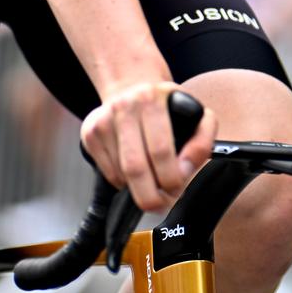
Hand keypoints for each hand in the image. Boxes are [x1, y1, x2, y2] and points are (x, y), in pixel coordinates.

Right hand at [80, 80, 217, 212]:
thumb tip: (186, 170)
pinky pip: (108, 173)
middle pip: (135, 167)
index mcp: (152, 99)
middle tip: (161, 204)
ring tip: (152, 182)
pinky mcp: (90, 134)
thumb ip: (202, 142)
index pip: (160, 150)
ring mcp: (103, 121)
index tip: (177, 188)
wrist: (132, 88)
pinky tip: (134, 169)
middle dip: (150, 196)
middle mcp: (124, 107)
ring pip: (121, 174)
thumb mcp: (197, 115)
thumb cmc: (167, 107)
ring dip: (138, 188)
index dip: (171, 178)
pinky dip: (123, 181)